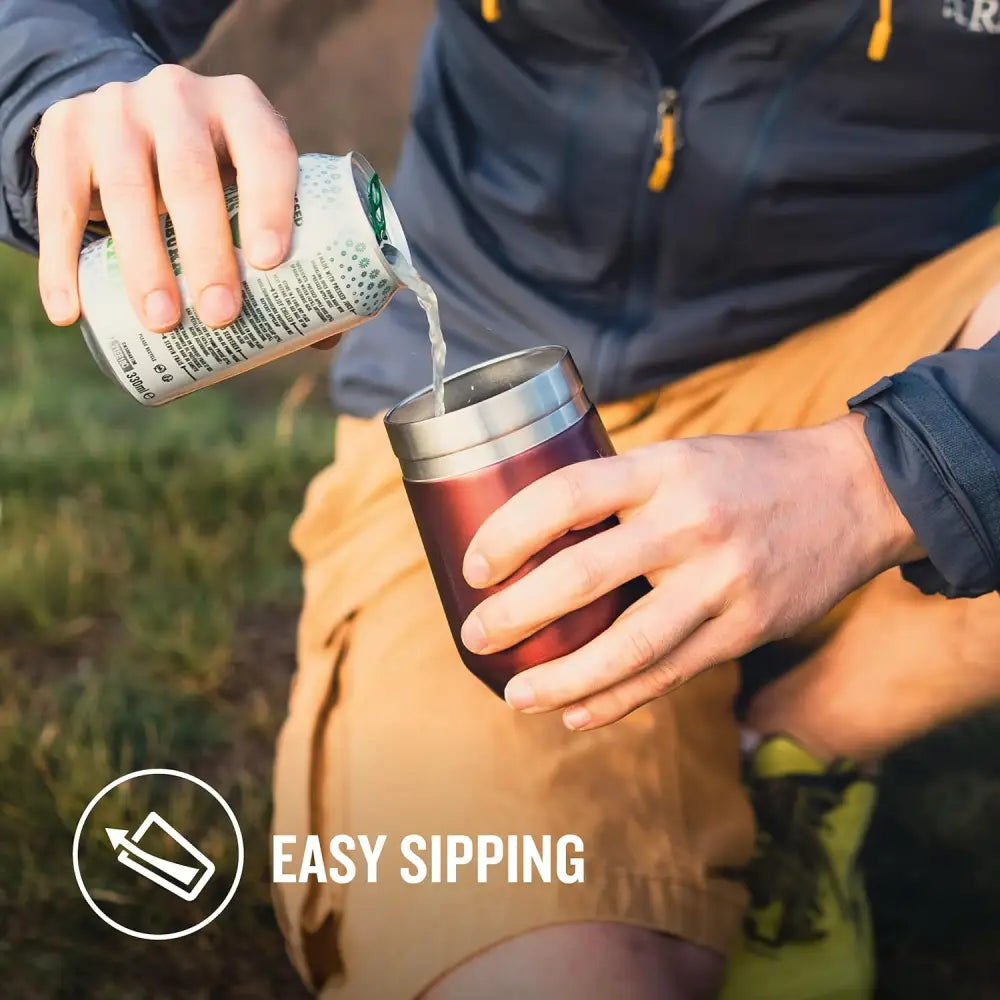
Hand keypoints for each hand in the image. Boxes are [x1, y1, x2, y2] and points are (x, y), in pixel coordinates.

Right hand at [32, 65, 326, 339]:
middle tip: (220, 315)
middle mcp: (179, 96)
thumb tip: (322, 337)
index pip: (265, 150)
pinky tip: (70, 312)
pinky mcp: (63, 133)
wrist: (128, 123)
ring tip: (162, 321)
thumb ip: (289, 247)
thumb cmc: (216, 174)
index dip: (271, 203)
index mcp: (243, 109)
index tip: (270, 262)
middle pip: (191, 174)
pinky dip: (61, 263)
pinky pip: (58, 202)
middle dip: (207, 249)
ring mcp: (116, 110)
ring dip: (143, 262)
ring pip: (127, 189)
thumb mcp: (250, 185)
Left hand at [460, 413, 921, 729]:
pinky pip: (671, 674)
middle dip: (516, 613)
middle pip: (584, 577)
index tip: (473, 565)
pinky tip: (577, 714)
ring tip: (515, 695)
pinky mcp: (747, 628)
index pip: (565, 495)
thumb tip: (539, 532)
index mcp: (663, 469)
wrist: (855, 493)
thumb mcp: (681, 456)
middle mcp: (691, 524)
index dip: (508, 533)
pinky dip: (619, 700)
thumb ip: (620, 491)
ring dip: (562, 679)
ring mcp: (723, 582)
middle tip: (475, 636)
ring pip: (628, 646)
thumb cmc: (748, 473)